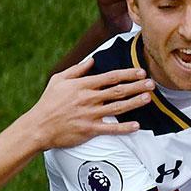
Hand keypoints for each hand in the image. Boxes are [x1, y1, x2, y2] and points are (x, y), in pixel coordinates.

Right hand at [26, 56, 153, 148]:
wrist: (39, 126)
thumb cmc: (48, 102)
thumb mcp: (58, 80)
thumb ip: (76, 70)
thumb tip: (91, 60)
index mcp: (82, 85)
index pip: (110, 77)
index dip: (127, 73)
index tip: (141, 71)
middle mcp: (89, 98)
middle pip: (118, 90)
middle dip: (137, 86)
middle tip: (152, 83)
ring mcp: (90, 114)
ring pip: (117, 107)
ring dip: (135, 103)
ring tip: (148, 98)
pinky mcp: (89, 130)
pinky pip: (110, 129)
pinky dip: (124, 128)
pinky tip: (137, 126)